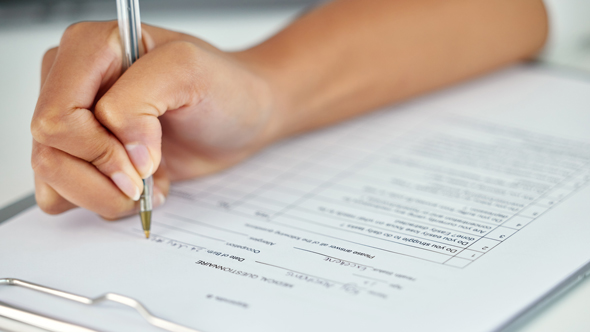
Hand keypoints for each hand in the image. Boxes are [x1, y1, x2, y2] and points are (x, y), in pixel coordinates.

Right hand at [31, 21, 277, 218]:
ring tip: (150, 180)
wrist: (241, 116)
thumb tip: (119, 150)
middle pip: (49, 152)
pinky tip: (140, 184)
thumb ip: (139, 101)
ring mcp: (77, 123)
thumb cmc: (223, 88)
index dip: (96, 150)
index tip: (144, 162)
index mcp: (89, 49)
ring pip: (51, 179)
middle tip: (148, 176)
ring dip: (106, 194)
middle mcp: (73, 84)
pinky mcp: (86, 155)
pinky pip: (65, 194)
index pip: (56, 116)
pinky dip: (106, 200)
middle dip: (103, 180)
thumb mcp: (190, 72)